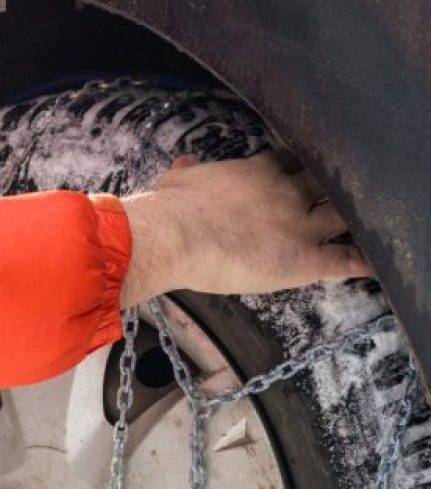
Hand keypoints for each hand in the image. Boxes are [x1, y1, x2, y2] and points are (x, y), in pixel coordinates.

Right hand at [118, 152, 372, 307]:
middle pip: (325, 184)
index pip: (292, 162)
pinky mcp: (303, 259)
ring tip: (370, 226)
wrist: (174, 236)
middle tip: (341, 198)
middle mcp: (287, 192)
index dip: (299, 169)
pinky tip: (378, 266)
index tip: (300, 173)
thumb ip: (187, 172)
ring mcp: (300, 225)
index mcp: (258, 172)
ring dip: (354, 221)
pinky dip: (364, 262)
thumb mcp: (177, 181)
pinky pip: (345, 260)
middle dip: (333, 190)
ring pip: (343, 216)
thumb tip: (184, 164)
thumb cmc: (170, 209)